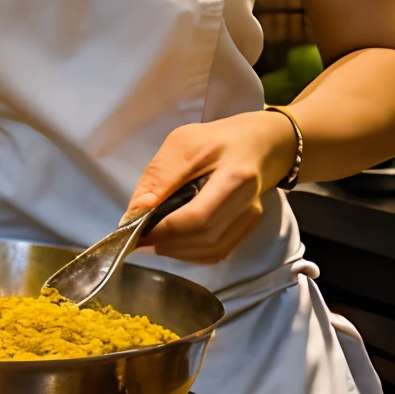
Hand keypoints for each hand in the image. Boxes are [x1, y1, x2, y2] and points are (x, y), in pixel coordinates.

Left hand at [124, 110, 296, 264]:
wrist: (257, 143)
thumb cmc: (217, 139)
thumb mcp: (182, 143)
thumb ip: (160, 177)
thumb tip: (137, 212)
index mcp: (235, 176)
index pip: (197, 216)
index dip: (165, 230)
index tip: (137, 230)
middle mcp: (248, 202)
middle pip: (205, 238)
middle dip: (168, 243)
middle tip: (141, 238)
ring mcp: (251, 218)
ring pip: (212, 250)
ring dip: (178, 252)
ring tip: (154, 241)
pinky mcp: (248, 228)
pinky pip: (219, 252)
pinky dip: (192, 253)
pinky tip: (174, 243)